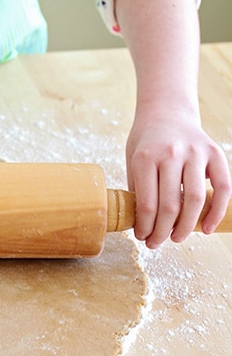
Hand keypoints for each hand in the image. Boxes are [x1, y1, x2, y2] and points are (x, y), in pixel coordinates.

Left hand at [126, 113, 230, 248]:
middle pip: (170, 205)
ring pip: (195, 199)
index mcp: (146, 158)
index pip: (147, 204)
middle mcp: (171, 154)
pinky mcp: (215, 153)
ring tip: (177, 238)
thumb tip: (142, 224)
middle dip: (162, 231)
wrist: (166, 112)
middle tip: (156, 243)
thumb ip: (139, 189)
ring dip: (186, 226)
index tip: (142, 237)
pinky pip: (223, 187)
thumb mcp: (132, 162)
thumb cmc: (146, 142)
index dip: (145, 227)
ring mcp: (196, 153)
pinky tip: (207, 228)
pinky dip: (217, 211)